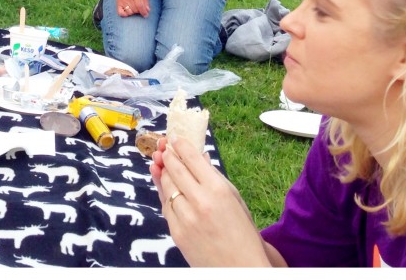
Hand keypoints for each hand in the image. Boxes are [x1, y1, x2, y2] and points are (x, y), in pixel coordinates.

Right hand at [114, 0, 149, 17]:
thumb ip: (146, 1)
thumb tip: (148, 11)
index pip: (140, 5)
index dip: (143, 12)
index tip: (146, 15)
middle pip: (135, 10)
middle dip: (138, 11)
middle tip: (138, 8)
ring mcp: (122, 1)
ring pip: (129, 12)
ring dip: (132, 12)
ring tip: (133, 8)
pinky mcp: (118, 4)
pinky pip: (121, 13)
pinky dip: (125, 14)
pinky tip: (127, 11)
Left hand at [151, 136, 269, 266]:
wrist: (240, 270)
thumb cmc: (243, 234)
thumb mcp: (235, 199)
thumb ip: (215, 176)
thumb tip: (200, 157)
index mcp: (217, 190)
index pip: (192, 158)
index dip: (180, 145)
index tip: (175, 137)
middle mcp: (200, 201)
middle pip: (174, 169)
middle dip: (168, 155)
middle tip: (164, 147)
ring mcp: (186, 218)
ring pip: (166, 186)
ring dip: (163, 172)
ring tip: (162, 163)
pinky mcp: (177, 233)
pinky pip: (165, 206)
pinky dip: (165, 194)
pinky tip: (165, 186)